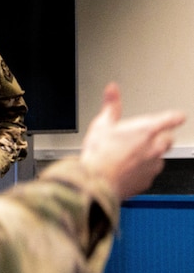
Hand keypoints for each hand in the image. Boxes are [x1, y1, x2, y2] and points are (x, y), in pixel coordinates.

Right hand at [80, 83, 184, 199]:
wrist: (97, 182)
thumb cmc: (100, 154)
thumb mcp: (101, 124)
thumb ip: (111, 105)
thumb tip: (112, 89)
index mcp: (146, 130)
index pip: (172, 118)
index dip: (174, 117)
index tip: (176, 117)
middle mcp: (155, 148)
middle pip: (168, 139)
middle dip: (158, 138)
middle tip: (140, 138)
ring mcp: (153, 166)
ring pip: (159, 158)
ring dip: (149, 155)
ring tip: (127, 156)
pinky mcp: (147, 181)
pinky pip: (149, 173)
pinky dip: (141, 171)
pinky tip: (125, 169)